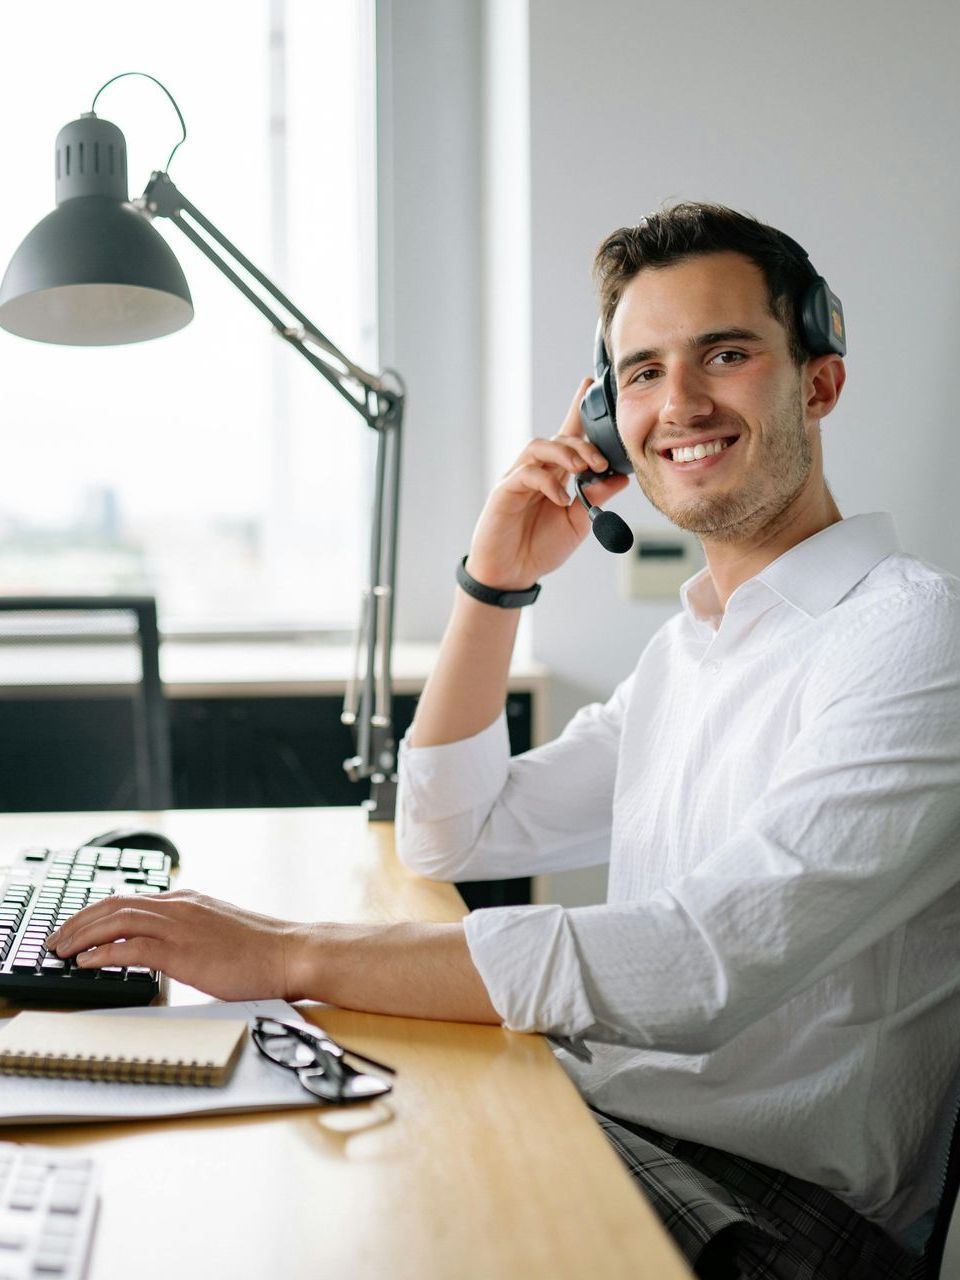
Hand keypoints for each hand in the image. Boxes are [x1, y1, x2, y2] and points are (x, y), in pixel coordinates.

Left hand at [47, 891, 301, 1001]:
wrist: (291, 952)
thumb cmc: (262, 951)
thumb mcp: (219, 932)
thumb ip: (190, 933)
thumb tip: (164, 950)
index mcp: (188, 901)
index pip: (129, 899)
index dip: (96, 913)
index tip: (77, 927)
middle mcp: (180, 906)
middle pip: (115, 904)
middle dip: (79, 921)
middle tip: (57, 939)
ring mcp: (182, 926)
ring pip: (117, 920)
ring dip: (83, 935)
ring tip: (63, 950)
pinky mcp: (184, 951)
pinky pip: (132, 947)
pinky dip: (103, 953)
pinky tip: (87, 962)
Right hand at [465, 378, 630, 589]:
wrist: (512, 574)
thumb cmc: (540, 547)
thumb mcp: (579, 523)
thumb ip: (596, 498)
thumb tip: (620, 477)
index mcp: (555, 475)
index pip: (567, 435)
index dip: (576, 408)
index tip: (589, 383)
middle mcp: (536, 470)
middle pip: (558, 438)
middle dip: (583, 444)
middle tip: (601, 462)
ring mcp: (518, 478)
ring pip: (539, 446)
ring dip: (565, 454)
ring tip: (583, 470)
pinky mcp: (505, 491)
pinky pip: (527, 473)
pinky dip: (549, 482)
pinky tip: (563, 499)